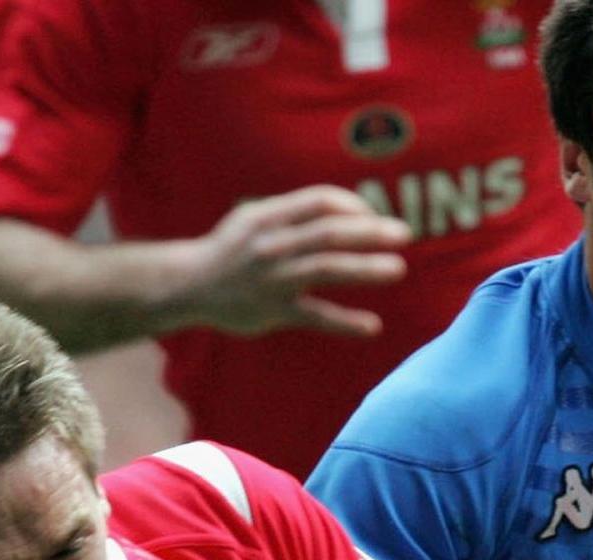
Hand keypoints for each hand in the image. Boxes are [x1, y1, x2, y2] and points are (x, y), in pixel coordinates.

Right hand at [183, 187, 412, 338]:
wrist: (188, 284)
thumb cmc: (230, 249)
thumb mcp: (254, 218)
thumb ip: (293, 213)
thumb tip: (345, 211)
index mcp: (269, 215)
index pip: (320, 200)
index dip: (353, 206)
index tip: (374, 218)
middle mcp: (271, 243)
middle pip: (329, 231)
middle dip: (370, 232)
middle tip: (405, 234)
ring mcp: (272, 278)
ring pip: (326, 268)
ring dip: (365, 268)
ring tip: (398, 268)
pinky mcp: (272, 311)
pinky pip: (315, 316)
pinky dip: (345, 322)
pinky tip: (373, 325)